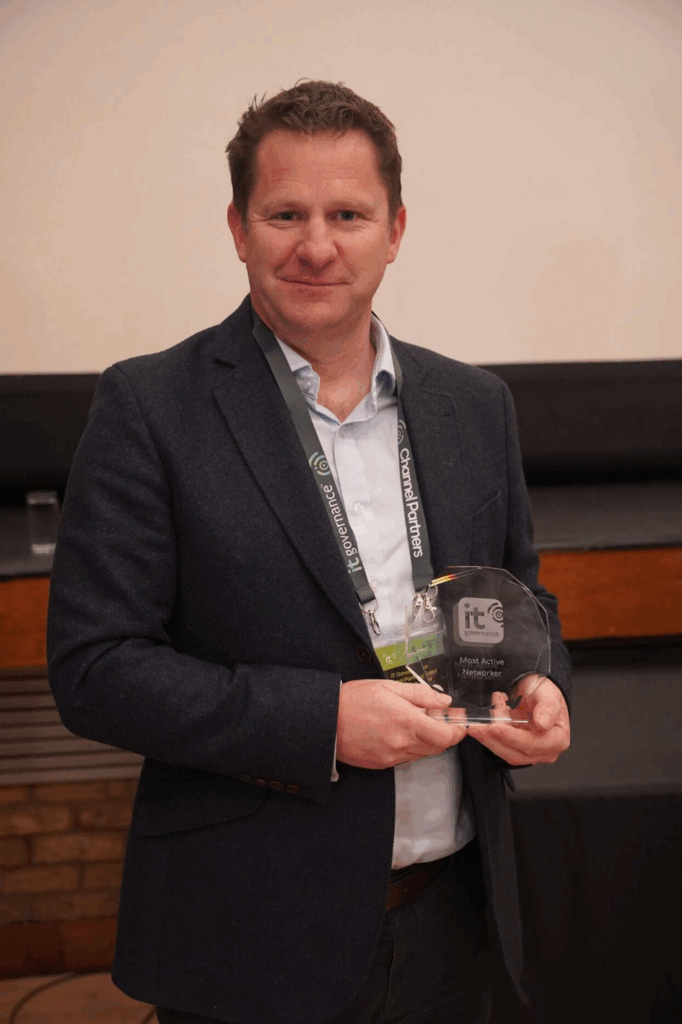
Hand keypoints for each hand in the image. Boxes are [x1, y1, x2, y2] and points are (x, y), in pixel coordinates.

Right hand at [336, 678, 467, 769]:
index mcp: (406, 721)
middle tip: (436, 717)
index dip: (458, 729)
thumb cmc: (353, 700)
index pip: (447, 736)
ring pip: (423, 753)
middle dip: (443, 733)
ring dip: (426, 740)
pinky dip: (410, 746)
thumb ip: (420, 694)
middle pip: (438, 746)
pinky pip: (406, 757)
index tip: (457, 720)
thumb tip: (443, 700)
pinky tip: (397, 732)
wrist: (325, 721)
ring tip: (412, 722)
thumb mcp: (388, 687)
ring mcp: (392, 756)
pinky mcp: (383, 764)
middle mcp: (402, 743)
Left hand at [466, 674, 569, 765]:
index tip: (495, 727)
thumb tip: (543, 724)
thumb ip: (547, 707)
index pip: (532, 744)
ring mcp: (529, 751)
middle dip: (493, 740)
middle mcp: (545, 750)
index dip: (511, 737)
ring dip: (487, 738)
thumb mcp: (548, 693)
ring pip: (504, 751)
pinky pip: (499, 744)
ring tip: (476, 721)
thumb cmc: (545, 693)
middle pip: (515, 753)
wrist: (536, 689)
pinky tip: (484, 718)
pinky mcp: (515, 747)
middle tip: (476, 727)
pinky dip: (488, 733)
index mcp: (557, 739)